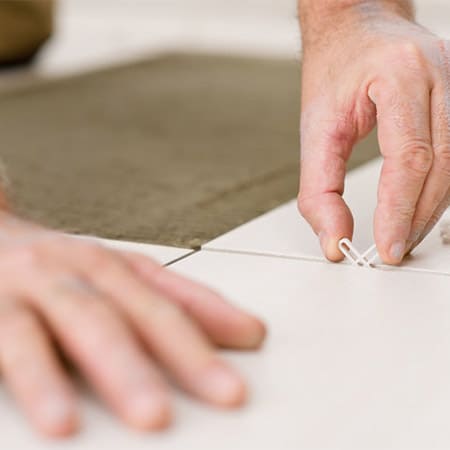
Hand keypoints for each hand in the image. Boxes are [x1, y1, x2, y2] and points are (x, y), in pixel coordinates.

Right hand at [0, 212, 264, 436]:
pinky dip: (39, 382)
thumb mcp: (109, 278)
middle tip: (226, 393)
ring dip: (120, 367)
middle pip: (137, 309)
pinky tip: (61, 421)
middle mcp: (77, 268)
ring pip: (84, 322)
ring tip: (154, 416)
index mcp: (108, 265)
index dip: (214, 319)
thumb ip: (172, 301)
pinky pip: (14, 347)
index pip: (169, 293)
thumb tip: (246, 330)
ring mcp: (32, 286)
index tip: (256, 344)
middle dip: (181, 352)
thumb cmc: (51, 270)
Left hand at [298, 4, 449, 263]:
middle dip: (417, 216)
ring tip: (404, 234)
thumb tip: (334, 240)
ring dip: (431, 207)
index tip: (386, 247)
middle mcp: (440, 74)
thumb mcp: (315, 129)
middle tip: (394, 248)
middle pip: (441, 164)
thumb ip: (319, 190)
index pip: (410, 157)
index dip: (399, 210)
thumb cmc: (335, 71)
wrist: (355, 28)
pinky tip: (422, 208)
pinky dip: (441, 187)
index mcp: (400, 75)